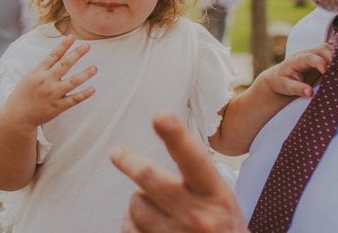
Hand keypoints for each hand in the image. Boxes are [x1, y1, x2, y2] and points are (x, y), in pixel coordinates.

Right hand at [1, 35, 96, 130]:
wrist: (17, 115)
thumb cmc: (24, 92)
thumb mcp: (30, 75)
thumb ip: (44, 65)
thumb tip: (59, 52)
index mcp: (38, 72)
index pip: (53, 55)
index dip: (63, 45)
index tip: (72, 37)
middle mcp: (46, 81)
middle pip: (64, 65)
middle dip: (76, 54)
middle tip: (87, 46)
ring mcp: (52, 94)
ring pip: (72, 82)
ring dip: (85, 74)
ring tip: (95, 68)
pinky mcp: (57, 107)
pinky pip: (73, 100)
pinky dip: (83, 94)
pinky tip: (92, 89)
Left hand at [110, 113, 248, 232]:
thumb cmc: (220, 225)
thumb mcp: (218, 197)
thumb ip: (195, 174)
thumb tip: (160, 141)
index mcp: (214, 196)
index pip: (194, 159)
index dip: (176, 136)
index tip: (161, 116)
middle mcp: (196, 215)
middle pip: (148, 177)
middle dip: (128, 160)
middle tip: (116, 152)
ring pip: (135, 203)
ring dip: (139, 202)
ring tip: (157, 210)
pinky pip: (128, 227)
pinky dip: (132, 223)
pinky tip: (151, 227)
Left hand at [262, 43, 332, 97]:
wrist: (278, 77)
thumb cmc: (281, 82)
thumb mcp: (285, 86)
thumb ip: (297, 88)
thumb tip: (310, 92)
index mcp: (295, 60)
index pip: (309, 57)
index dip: (318, 62)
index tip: (325, 71)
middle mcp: (305, 54)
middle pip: (321, 50)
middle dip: (332, 58)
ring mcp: (313, 54)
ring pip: (327, 49)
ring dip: (336, 56)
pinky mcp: (320, 57)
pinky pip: (330, 52)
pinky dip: (337, 57)